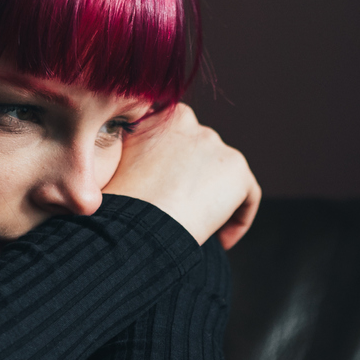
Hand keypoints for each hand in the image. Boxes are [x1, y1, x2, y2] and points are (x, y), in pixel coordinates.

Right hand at [103, 102, 260, 248]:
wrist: (136, 224)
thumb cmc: (116, 203)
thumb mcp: (112, 165)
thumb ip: (131, 154)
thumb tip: (140, 170)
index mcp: (161, 117)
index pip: (177, 141)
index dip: (172, 168)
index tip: (163, 193)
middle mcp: (193, 124)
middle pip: (201, 157)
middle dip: (194, 184)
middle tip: (179, 216)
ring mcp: (218, 147)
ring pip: (224, 177)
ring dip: (214, 202)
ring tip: (198, 231)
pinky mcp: (238, 172)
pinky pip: (247, 196)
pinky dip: (238, 219)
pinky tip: (220, 242)